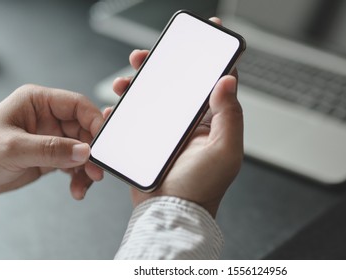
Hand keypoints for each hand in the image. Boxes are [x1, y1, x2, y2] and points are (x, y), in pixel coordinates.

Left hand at [0, 84, 104, 199]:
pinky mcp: (50, 156)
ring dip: (87, 168)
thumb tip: (84, 151)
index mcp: (38, 102)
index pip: (77, 105)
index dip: (94, 121)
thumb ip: (51, 149)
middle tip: (96, 169)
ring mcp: (50, 137)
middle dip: (92, 151)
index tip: (103, 142)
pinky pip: (73, 164)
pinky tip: (76, 188)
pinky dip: (79, 177)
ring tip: (85, 183)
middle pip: (84, 129)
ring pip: (82, 149)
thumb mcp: (14, 148)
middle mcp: (47, 117)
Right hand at [109, 18, 242, 216]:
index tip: (209, 33)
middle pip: (177, 84)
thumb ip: (229, 115)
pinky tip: (116, 106)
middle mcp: (190, 124)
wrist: (170, 214)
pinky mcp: (146, 141)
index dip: (210, 58)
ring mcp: (167, 132)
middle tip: (146, 56)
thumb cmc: (201, 189)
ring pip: (153, 97)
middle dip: (162, 65)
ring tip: (124, 80)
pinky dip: (124, 109)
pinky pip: (134, 117)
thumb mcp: (224, 151)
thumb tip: (229, 80)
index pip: (214, 83)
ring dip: (138, 83)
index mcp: (212, 123)